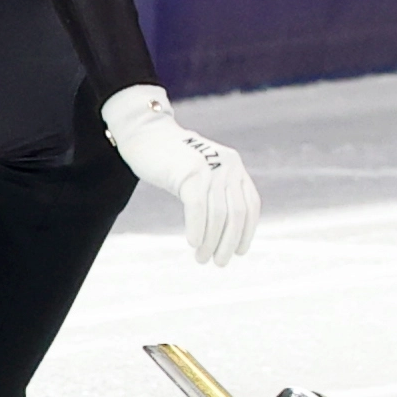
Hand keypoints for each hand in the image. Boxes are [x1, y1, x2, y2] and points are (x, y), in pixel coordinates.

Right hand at [100, 85, 258, 265]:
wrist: (146, 134)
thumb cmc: (171, 160)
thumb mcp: (202, 174)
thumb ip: (215, 193)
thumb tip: (224, 232)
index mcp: (234, 166)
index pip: (251, 205)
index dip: (247, 231)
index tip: (240, 251)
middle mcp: (228, 165)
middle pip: (236, 214)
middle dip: (229, 243)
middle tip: (218, 262)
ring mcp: (209, 167)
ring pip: (218, 215)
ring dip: (210, 242)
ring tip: (201, 258)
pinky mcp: (189, 171)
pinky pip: (198, 208)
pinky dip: (197, 228)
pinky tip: (192, 243)